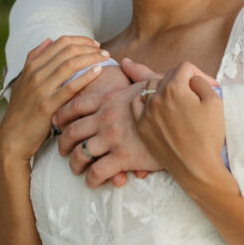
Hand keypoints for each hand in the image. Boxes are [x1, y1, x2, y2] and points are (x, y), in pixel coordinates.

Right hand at [0, 36, 106, 163]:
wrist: (12, 137)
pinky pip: (71, 87)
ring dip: (91, 57)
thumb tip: (48, 40)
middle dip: (89, 47)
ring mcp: (41, 89)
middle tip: (104, 51)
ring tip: (106, 57)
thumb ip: (34, 59)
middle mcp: (36, 74)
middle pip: (67, 51)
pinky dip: (86, 76)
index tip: (94, 44)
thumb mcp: (22, 81)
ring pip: (70, 64)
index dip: (81, 40)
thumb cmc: (21, 109)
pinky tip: (99, 71)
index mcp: (32, 66)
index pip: (60, 42)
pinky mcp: (48, 105)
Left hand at [54, 64, 162, 187]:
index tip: (55, 122)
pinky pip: (97, 172)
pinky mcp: (123, 158)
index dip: (62, 114)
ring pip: (80, 155)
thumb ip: (137, 72)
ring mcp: (112, 139)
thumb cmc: (173, 100)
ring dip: (74, 165)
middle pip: (71, 132)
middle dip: (62, 144)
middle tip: (62, 151)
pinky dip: (92, 179)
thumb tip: (126, 62)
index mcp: (110, 99)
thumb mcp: (154, 81)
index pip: (76, 105)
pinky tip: (93, 182)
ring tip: (76, 170)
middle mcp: (106, 118)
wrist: (187, 120)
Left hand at [133, 61, 229, 197]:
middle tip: (195, 94)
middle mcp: (156, 97)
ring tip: (177, 100)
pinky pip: (138, 105)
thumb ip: (202, 82)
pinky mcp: (142, 127)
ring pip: (151, 88)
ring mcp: (146, 113)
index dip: (199, 73)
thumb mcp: (214, 102)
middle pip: (168, 76)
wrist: (196, 167)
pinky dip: (146, 101)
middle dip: (182, 81)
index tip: (208, 85)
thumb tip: (192, 79)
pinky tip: (155, 105)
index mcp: (174, 88)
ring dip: (164, 89)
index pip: (185, 67)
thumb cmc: (208, 135)